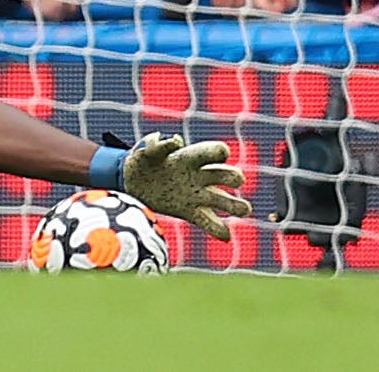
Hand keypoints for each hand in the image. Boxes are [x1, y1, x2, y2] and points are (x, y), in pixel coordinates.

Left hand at [119, 133, 251, 241]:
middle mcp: (199, 175)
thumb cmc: (142, 161)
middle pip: (225, 174)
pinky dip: (219, 230)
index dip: (220, 152)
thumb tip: (174, 141)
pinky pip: (209, 222)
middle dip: (234, 176)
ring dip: (237, 205)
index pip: (214, 151)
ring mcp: (197, 195)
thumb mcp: (145, 150)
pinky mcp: (190, 212)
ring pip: (224, 200)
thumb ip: (155, 145)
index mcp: (191, 157)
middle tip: (236, 180)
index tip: (221, 154)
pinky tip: (226, 236)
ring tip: (244, 210)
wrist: (133, 183)